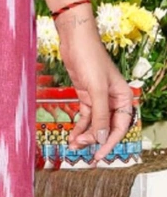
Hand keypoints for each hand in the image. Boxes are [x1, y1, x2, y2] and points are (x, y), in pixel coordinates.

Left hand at [56, 7, 133, 163]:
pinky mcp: (87, 96)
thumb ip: (101, 116)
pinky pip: (85, 117)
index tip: (99, 155)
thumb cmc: (90, 59)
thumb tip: (103, 138)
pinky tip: (72, 135)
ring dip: (84, 135)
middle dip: (93, 139)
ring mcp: (99, 99)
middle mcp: (113, 100)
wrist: (75, 41)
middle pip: (106, 128)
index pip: (120, 127)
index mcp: (124, 98)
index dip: (109, 142)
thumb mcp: (97, 90)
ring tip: (72, 144)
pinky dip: (79, 127)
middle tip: (79, 147)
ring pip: (94, 124)